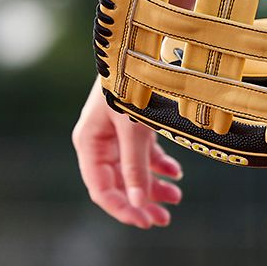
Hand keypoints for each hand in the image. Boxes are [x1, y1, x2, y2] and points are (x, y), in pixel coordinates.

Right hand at [73, 77, 183, 227]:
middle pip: (118, 183)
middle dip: (142, 202)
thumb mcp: (134, 127)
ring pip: (133, 170)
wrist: (145, 44)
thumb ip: (135, 165)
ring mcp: (116, 132)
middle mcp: (99, 140)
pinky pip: (144, 153)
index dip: (122, 208)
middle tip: (164, 220)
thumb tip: (139, 203)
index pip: (101, 188)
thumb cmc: (133, 82)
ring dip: (153, 185)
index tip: (145, 221)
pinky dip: (159, 164)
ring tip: (177, 197)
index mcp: (89, 142)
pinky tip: (176, 172)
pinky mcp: (133, 123)